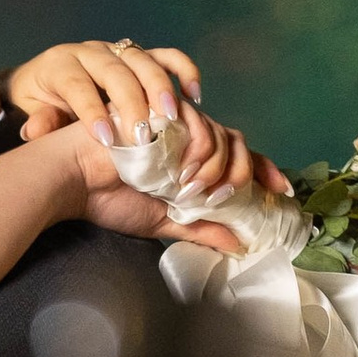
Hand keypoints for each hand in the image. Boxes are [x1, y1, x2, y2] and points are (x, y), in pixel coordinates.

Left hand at [5, 37, 205, 142]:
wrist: (46, 79)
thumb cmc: (42, 102)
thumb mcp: (33, 112)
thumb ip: (39, 122)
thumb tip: (36, 130)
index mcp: (62, 65)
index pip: (79, 86)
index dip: (93, 112)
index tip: (108, 141)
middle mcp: (92, 52)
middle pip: (117, 72)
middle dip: (132, 104)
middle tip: (144, 137)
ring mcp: (117, 50)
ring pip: (143, 61)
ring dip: (161, 88)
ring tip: (172, 118)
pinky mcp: (138, 55)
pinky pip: (166, 56)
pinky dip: (183, 71)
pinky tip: (193, 95)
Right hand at [58, 107, 294, 252]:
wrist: (74, 180)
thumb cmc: (108, 197)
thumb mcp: (163, 221)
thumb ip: (199, 228)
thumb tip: (237, 244)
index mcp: (192, 159)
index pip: (239, 157)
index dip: (265, 171)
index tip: (283, 192)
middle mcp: (191, 139)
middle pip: (240, 144)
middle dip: (244, 173)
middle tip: (222, 198)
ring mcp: (181, 123)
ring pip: (225, 136)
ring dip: (218, 168)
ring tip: (193, 191)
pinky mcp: (168, 111)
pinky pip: (203, 126)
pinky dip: (202, 152)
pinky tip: (184, 174)